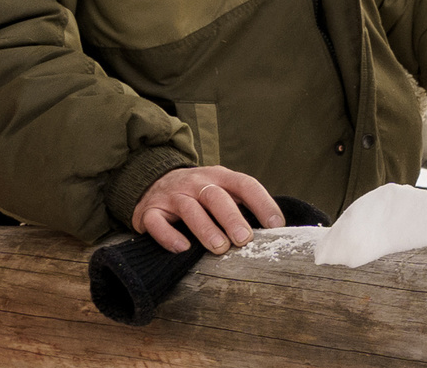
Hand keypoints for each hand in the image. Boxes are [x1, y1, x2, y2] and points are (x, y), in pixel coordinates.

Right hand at [132, 165, 282, 253]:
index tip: (276, 226)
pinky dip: (169, 236)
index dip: (262, 203)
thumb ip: (242, 204)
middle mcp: (196, 183)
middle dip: (232, 217)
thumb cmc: (198, 194)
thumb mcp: (221, 190)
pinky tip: (182, 249)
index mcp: (219, 177)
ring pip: (189, 208)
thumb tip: (275, 229)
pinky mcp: (150, 211)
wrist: (152, 182)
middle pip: (216, 196)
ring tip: (219, 248)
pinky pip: (157, 222)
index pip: (245, 184)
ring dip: (206, 228)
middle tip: (245, 239)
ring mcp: (172, 196)